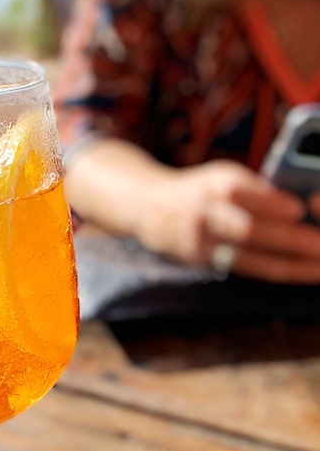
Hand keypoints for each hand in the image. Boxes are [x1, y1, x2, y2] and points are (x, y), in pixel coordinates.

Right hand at [141, 160, 319, 282]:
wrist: (147, 205)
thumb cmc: (200, 189)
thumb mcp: (222, 176)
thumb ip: (255, 190)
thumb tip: (304, 209)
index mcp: (214, 184)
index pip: (240, 193)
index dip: (270, 203)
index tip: (299, 209)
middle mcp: (204, 213)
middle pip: (246, 229)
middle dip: (289, 240)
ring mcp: (199, 241)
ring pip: (246, 257)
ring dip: (288, 265)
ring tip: (319, 269)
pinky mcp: (198, 261)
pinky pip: (241, 269)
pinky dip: (271, 272)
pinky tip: (297, 274)